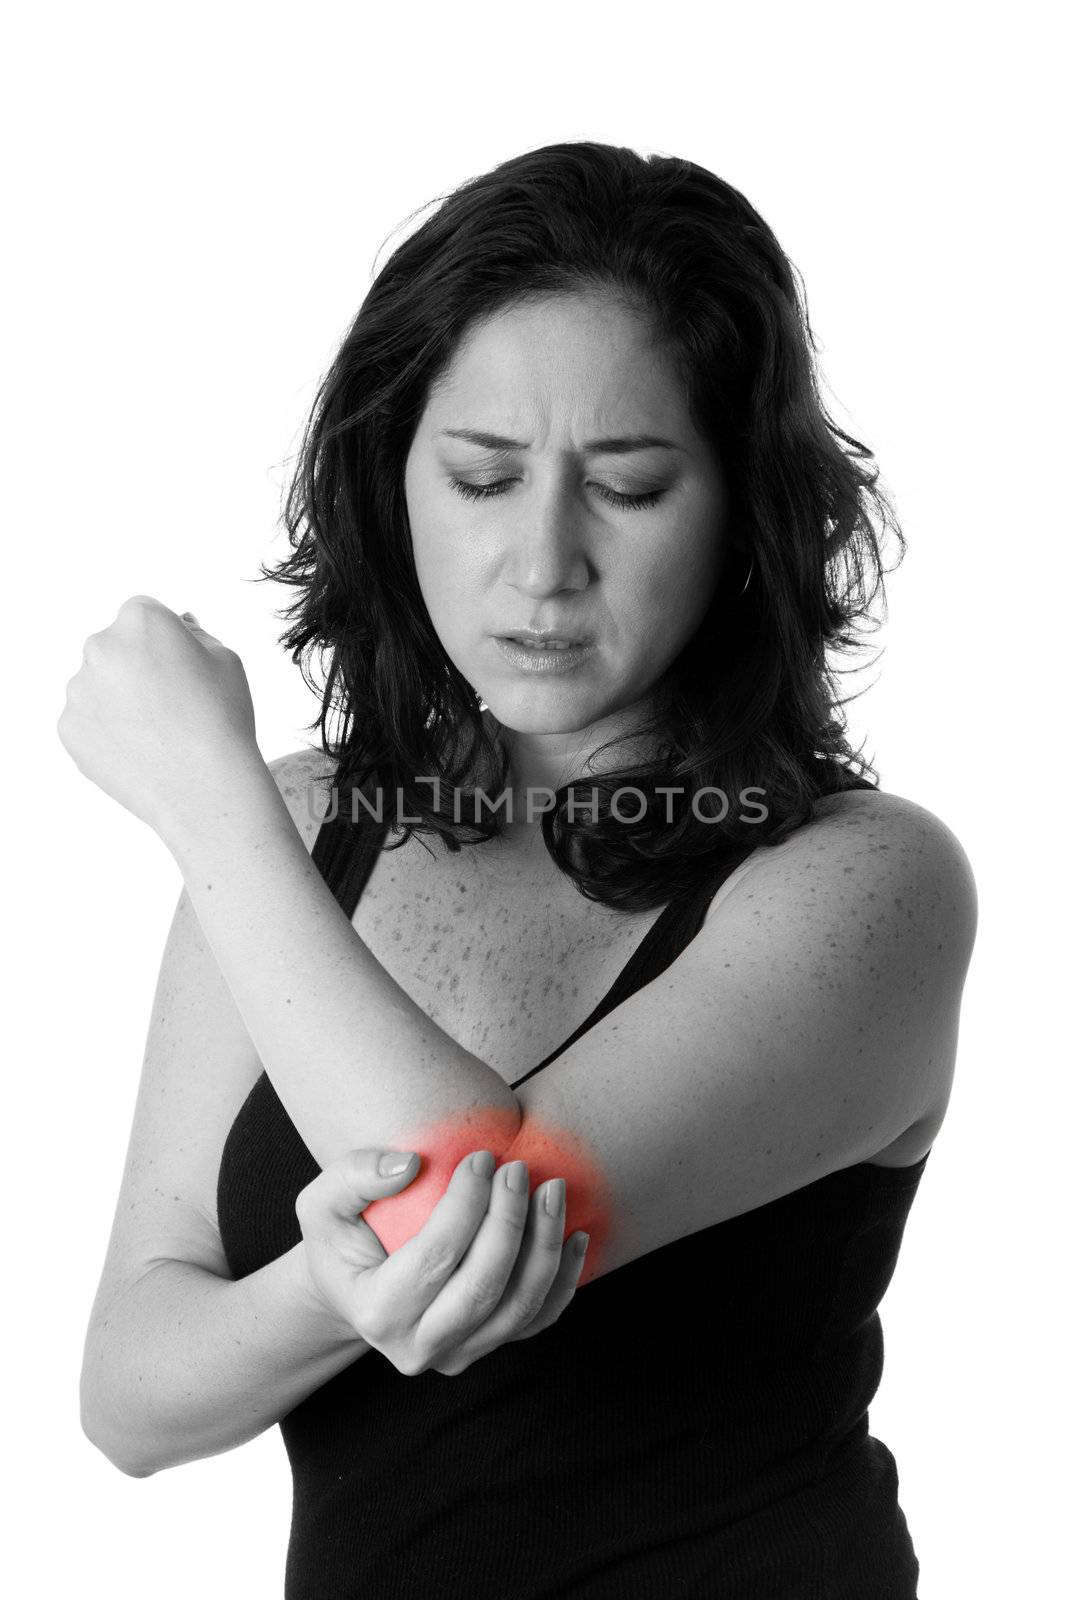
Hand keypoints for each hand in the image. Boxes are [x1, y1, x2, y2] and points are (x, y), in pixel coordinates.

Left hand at [56, 596, 258, 836]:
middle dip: (136, 666)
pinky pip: (88, 721)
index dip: (165, 640)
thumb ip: (195, 633)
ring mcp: (79, 689)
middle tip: (170, 704)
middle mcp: (100, 646)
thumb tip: (178, 624)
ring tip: (158, 733)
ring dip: (120, 699)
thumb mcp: (226, 659)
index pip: (143, 614)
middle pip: (115, 647)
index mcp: (140, 619)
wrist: (204, 788)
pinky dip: (108, 732)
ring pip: (99, 685)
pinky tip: (141, 750)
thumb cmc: (223, 719)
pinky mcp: (68, 728)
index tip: (182, 668)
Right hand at [295, 1147, 589, 1375]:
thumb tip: (410, 1164)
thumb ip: (355, 1176)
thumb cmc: (342, 1239)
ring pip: (520, 1308)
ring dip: (545, 1247)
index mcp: (377, 1313)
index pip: (434, 1258)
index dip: (466, 1205)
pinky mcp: (490, 1347)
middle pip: (483, 1288)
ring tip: (553, 1192)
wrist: (356, 1288)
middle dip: (511, 1222)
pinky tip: (576, 1235)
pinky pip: (539, 1320)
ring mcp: (460, 1353)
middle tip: (519, 1169)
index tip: (482, 1157)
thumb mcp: (323, 1203)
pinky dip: (564, 1279)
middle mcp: (420, 1346)